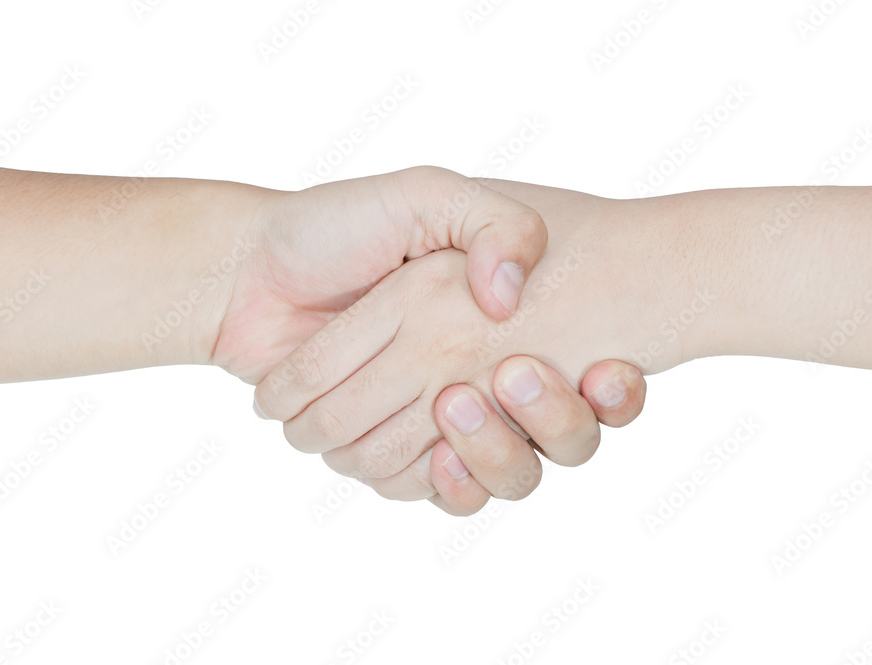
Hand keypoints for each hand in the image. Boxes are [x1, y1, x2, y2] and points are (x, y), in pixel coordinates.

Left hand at [253, 180, 683, 495]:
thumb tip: (513, 300)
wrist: (253, 273)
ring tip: (456, 402)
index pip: (594, 375)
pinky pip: (445, 493)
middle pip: (565, 437)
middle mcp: (488, 375)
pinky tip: (437, 451)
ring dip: (496, 450)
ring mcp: (445, 422)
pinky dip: (446, 482)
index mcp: (505, 321)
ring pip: (510, 474)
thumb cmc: (339, 226)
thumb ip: (494, 224)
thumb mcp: (427, 195)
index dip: (618, 392)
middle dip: (556, 419)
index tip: (606, 371)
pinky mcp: (402, 455)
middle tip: (514, 376)